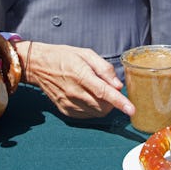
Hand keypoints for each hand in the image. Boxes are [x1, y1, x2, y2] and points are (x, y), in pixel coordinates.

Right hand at [16, 41, 135, 118]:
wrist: (39, 66)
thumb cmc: (64, 56)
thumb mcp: (86, 54)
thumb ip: (104, 69)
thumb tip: (118, 85)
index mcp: (81, 75)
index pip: (104, 92)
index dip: (119, 102)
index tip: (131, 110)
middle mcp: (74, 92)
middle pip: (103, 106)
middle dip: (113, 101)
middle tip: (110, 89)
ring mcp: (69, 103)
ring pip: (96, 112)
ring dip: (104, 106)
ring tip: (98, 91)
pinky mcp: (65, 110)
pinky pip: (86, 115)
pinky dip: (93, 109)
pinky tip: (89, 97)